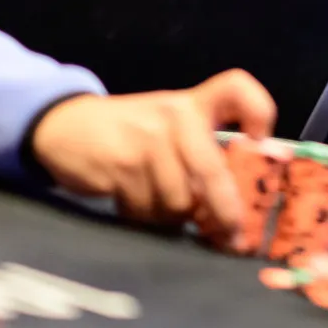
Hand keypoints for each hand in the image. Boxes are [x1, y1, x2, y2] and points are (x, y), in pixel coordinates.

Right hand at [30, 69, 276, 243]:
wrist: (65, 126)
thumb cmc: (131, 132)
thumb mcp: (169, 126)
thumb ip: (204, 152)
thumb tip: (241, 206)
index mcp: (193, 103)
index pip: (236, 87)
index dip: (260, 112)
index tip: (261, 144)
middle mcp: (175, 115)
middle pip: (213, 173)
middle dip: (225, 214)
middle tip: (231, 240)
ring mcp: (147, 139)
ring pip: (180, 201)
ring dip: (176, 220)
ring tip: (166, 214)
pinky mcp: (121, 164)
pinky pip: (148, 210)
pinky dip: (147, 219)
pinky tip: (137, 208)